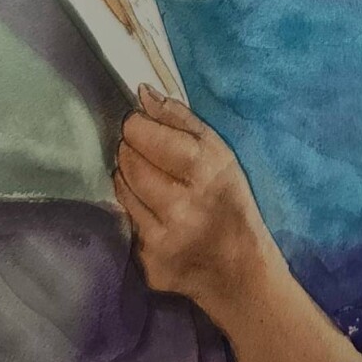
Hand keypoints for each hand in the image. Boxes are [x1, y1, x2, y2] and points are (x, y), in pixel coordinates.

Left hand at [115, 85, 273, 326]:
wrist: (239, 269)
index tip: (140, 125)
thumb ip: (181, 119)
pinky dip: (136, 209)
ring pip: (122, 188)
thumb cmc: (230, 199)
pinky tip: (156, 212)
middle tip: (145, 151)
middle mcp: (180, 205)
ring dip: (129, 176)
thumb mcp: (220, 152)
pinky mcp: (148, 262)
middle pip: (128, 160)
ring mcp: (162, 238)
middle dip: (131, 149)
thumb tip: (143, 92)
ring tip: (151, 179)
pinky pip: (127, 220)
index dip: (137, 126)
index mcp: (203, 169)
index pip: (145, 135)